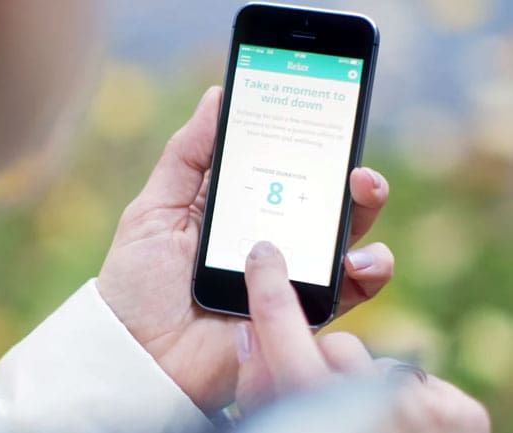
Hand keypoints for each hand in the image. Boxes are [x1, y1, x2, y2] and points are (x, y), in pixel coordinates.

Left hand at [97, 87, 393, 411]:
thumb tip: (219, 95)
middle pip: (320, 197)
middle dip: (346, 172)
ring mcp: (287, 274)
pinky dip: (366, 271)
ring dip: (364, 210)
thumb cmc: (137, 284)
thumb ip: (188, 156)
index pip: (280, 166)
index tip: (322, 112)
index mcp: (234, 207)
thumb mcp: (154, 210)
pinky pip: (348, 290)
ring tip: (362, 189)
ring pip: (344, 236)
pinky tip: (356, 258)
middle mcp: (268, 236)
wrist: (138, 358)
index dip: (305, 141)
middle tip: (352, 157)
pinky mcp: (300, 312)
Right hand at [235, 242, 489, 432]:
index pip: (283, 331)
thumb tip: (250, 331)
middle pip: (335, 347)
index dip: (269, 289)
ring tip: (363, 421)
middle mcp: (374, 408)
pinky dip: (402, 398)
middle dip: (320, 366)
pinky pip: (413, 379)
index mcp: (315, 411)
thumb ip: (258, 383)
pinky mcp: (461, 414)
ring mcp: (425, 411)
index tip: (265, 256)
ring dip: (361, 384)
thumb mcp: (273, 423)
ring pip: (374, 360)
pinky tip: (396, 426)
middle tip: (319, 397)